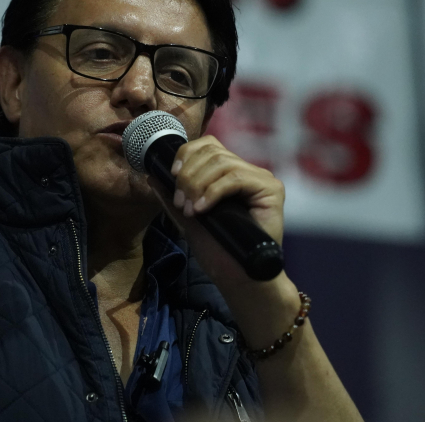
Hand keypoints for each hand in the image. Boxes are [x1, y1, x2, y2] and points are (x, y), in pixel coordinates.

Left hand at [148, 135, 285, 286]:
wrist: (239, 279)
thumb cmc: (218, 252)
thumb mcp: (188, 221)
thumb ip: (173, 198)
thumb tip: (153, 176)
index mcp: (230, 174)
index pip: (208, 145)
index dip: (187, 154)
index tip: (171, 175)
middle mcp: (248, 172)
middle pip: (213, 151)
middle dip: (188, 175)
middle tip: (181, 203)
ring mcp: (261, 179)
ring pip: (222, 163)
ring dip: (197, 185)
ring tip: (191, 210)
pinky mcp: (271, 190)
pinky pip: (236, 178)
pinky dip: (213, 192)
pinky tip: (202, 209)